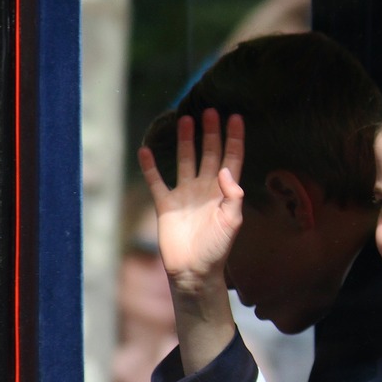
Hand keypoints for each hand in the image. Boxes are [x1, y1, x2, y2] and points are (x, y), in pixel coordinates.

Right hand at [137, 109, 245, 289]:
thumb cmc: (217, 249)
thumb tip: (226, 170)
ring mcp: (185, 194)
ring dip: (186, 141)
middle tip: (210, 110)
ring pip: (185, 160)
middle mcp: (205, 188)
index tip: (236, 117)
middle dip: (211, 132)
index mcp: (224, 191)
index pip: (231, 158)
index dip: (234, 138)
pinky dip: (150, 166)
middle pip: (209, 153)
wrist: (193, 271)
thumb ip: (233, 196)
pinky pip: (156, 180)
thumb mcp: (232, 222)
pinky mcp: (165, 203)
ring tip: (185, 119)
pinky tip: (145, 149)